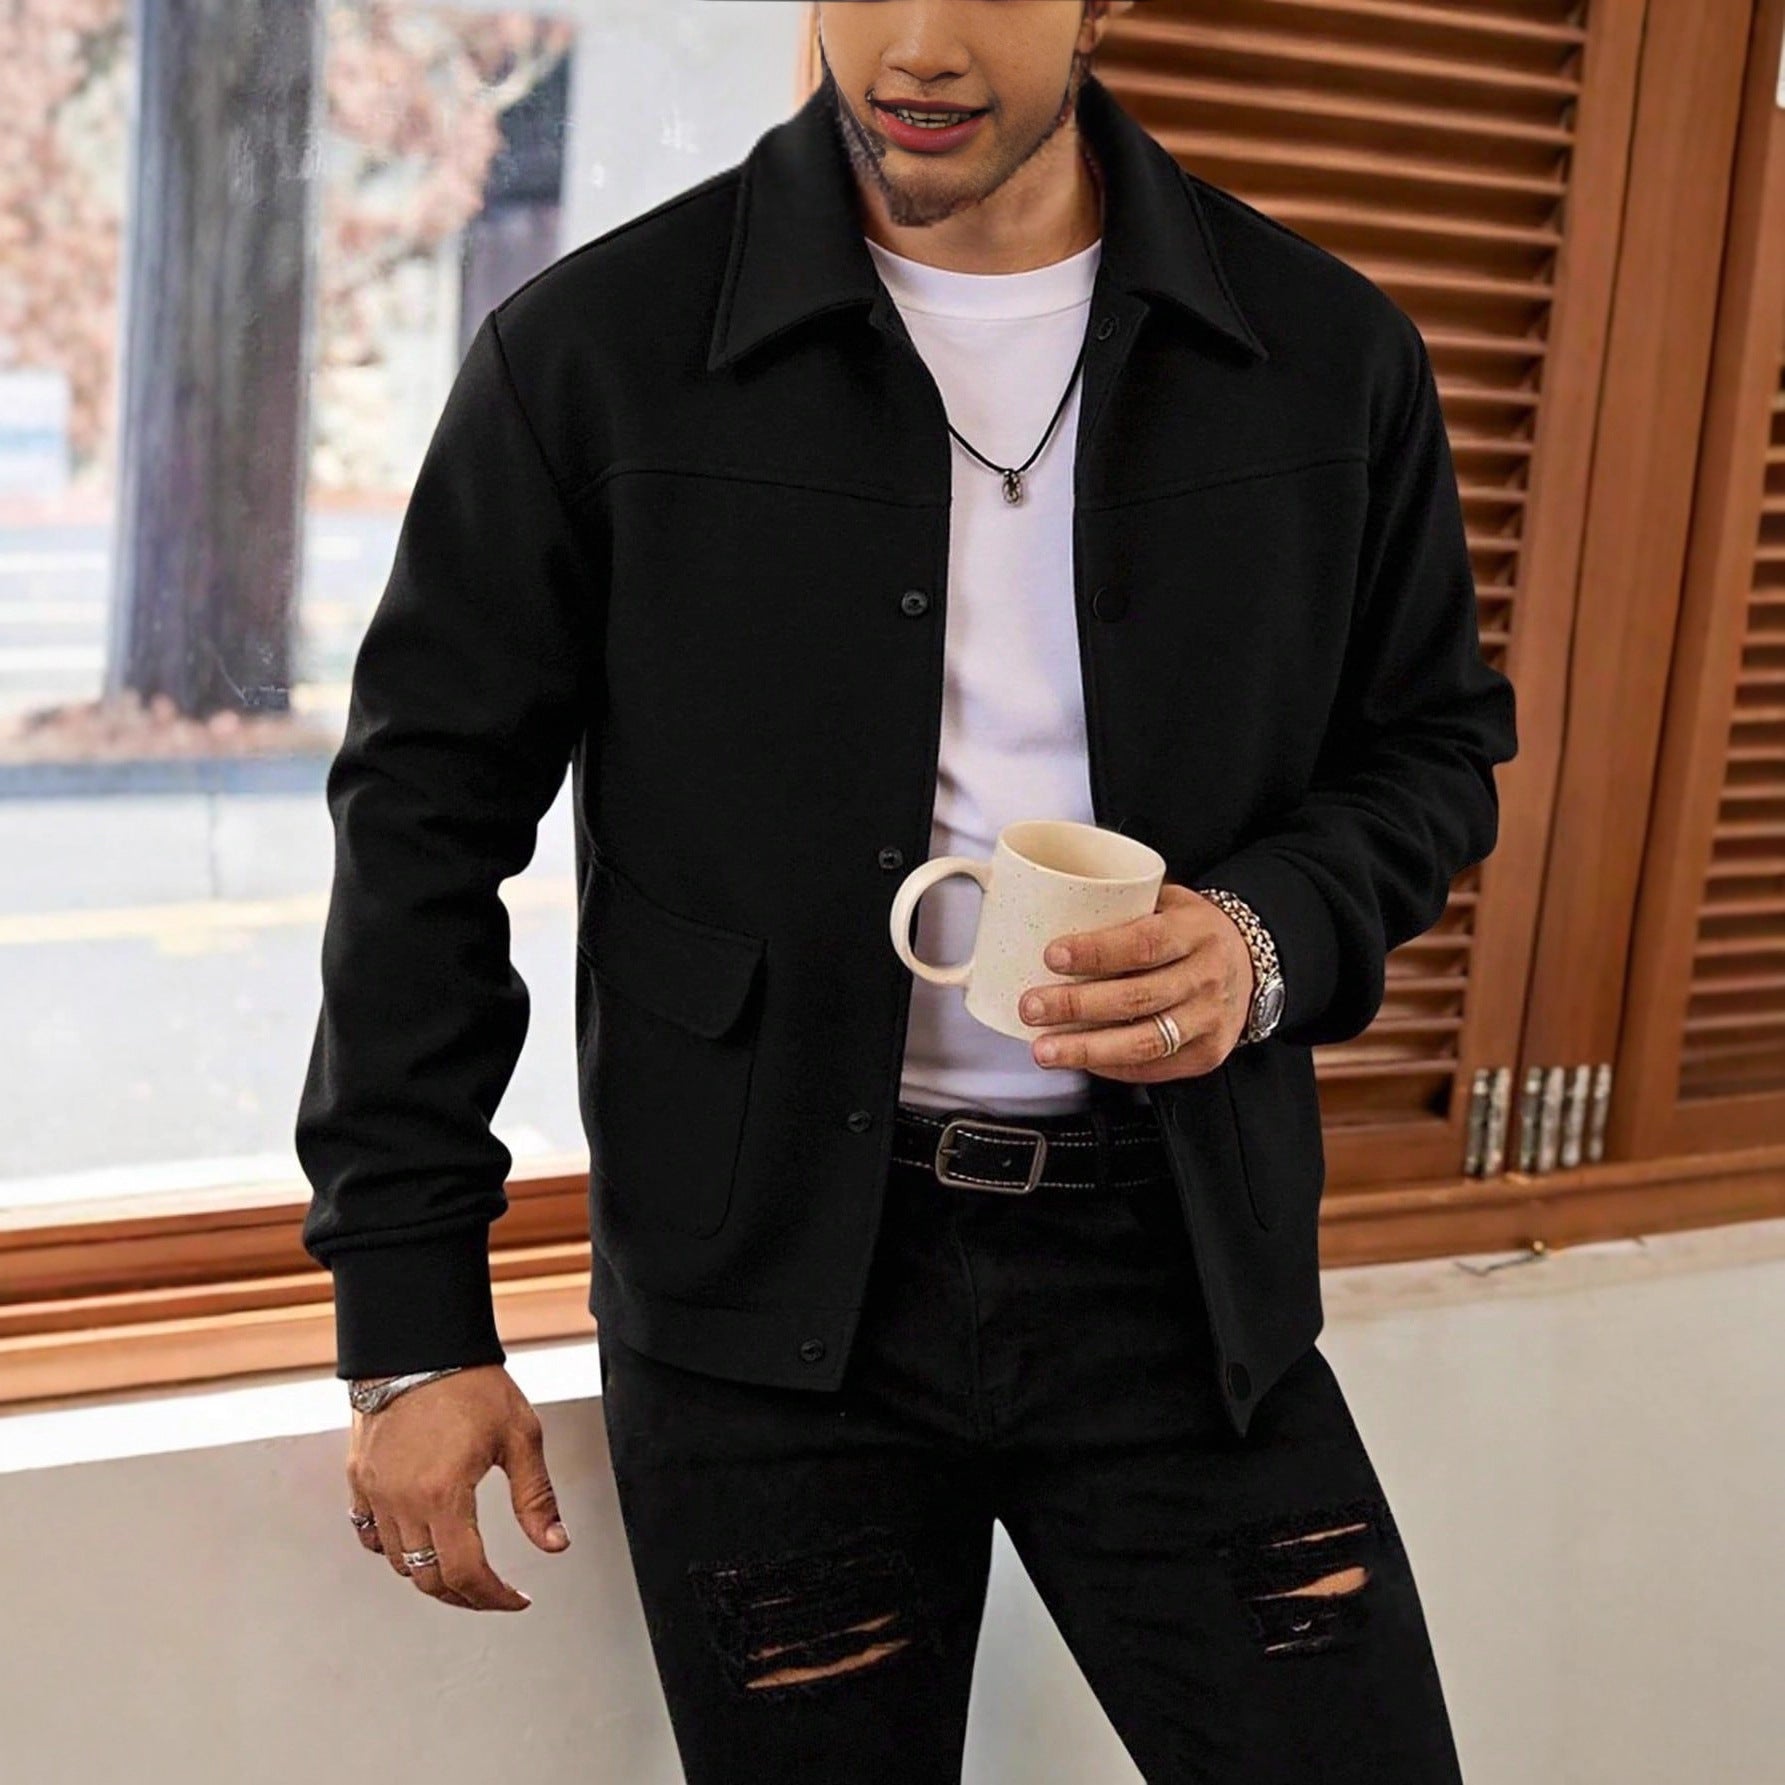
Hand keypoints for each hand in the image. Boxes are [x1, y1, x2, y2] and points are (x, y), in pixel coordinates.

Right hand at [346, 1364, 569, 1611]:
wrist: (418, 1342)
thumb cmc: (471, 1381)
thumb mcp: (520, 1435)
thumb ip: (536, 1497)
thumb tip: (555, 1545)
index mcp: (442, 1495)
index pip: (465, 1573)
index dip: (493, 1597)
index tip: (516, 1599)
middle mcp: (400, 1501)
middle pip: (428, 1578)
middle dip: (465, 1596)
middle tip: (493, 1594)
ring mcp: (374, 1492)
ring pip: (398, 1562)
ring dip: (431, 1574)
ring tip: (464, 1568)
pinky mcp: (359, 1478)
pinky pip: (370, 1534)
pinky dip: (394, 1549)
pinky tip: (420, 1541)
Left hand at [1018, 882, 1255, 1080]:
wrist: (1252, 963)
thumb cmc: (1192, 931)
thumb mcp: (1168, 902)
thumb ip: (1121, 904)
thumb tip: (1046, 904)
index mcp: (1196, 932)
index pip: (1144, 944)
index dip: (1096, 952)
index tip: (1052, 956)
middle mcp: (1207, 977)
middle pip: (1137, 998)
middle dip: (1076, 1006)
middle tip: (1031, 1007)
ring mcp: (1209, 1020)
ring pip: (1144, 1043)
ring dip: (1086, 1049)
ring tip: (1044, 1049)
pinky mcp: (1206, 1055)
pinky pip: (1153, 1068)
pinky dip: (1110, 1066)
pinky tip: (1079, 1059)